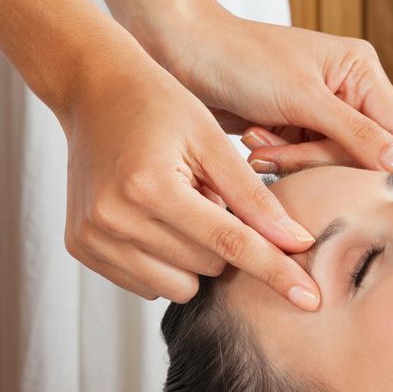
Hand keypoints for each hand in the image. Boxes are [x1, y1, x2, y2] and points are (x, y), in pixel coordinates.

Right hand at [57, 39, 321, 309]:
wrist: (93, 91)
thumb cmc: (160, 107)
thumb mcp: (214, 140)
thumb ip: (255, 197)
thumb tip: (298, 245)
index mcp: (150, 185)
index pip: (230, 244)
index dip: (276, 272)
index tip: (311, 300)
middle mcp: (115, 218)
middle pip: (208, 269)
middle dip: (224, 244)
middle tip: (209, 198)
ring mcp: (92, 237)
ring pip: (179, 287)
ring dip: (195, 257)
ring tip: (181, 208)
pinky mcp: (81, 248)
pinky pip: (147, 286)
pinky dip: (165, 262)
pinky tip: (156, 221)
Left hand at [139, 3, 392, 183]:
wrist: (180, 50)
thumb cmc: (241, 59)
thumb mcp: (303, 98)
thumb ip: (356, 134)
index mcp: (360, 72)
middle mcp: (347, 92)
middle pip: (361, 155)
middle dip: (318, 159)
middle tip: (279, 151)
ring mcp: (319, 114)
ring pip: (328, 164)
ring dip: (292, 159)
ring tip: (258, 143)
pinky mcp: (292, 129)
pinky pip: (301, 162)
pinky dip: (277, 159)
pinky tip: (254, 145)